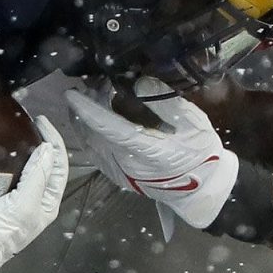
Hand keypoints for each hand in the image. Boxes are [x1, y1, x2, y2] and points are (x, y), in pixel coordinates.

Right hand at [0, 118, 68, 272]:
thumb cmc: (1, 230)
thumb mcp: (25, 204)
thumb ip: (39, 176)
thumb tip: (48, 149)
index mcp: (47, 204)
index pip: (59, 166)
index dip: (54, 142)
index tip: (41, 121)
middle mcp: (35, 201)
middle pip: (45, 165)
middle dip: (42, 142)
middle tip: (30, 121)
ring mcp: (16, 198)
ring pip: (28, 167)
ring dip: (25, 148)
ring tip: (17, 129)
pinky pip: (10, 171)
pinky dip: (9, 157)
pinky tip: (2, 147)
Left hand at [65, 79, 239, 231]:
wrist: (200, 190)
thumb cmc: (200, 155)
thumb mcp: (193, 125)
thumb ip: (167, 104)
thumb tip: (141, 82)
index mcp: (146, 151)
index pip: (108, 128)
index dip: (88, 110)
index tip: (72, 93)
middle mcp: (126, 164)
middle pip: (94, 131)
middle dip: (88, 105)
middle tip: (94, 82)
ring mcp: (119, 172)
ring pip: (90, 142)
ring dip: (85, 118)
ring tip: (92, 95)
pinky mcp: (116, 175)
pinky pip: (93, 151)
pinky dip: (88, 132)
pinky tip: (92, 118)